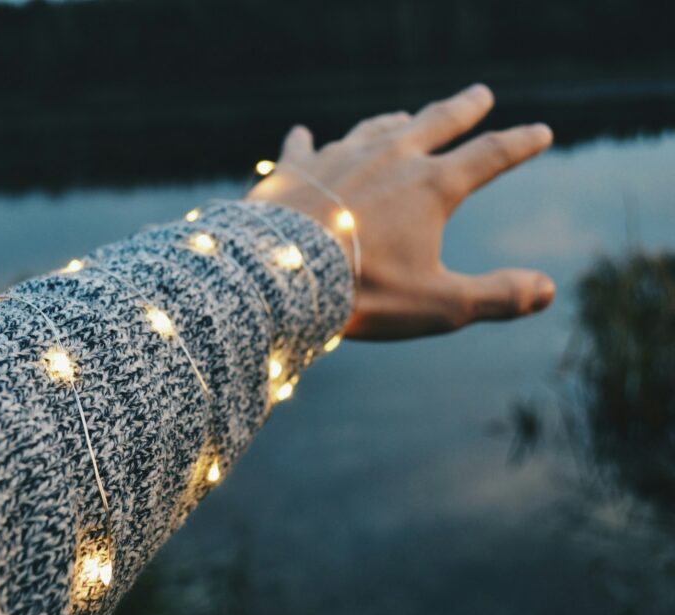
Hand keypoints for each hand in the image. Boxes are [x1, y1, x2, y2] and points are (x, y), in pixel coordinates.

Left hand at [246, 84, 555, 339]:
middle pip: (436, 122)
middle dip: (464, 108)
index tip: (540, 132)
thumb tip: (549, 290)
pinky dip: (306, 141)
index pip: (490, 156)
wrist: (281, 275)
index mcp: (431, 186)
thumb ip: (497, 295)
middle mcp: (389, 158)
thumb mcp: (440, 304)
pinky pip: (302, 147)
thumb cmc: (363, 292)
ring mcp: (339, 157)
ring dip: (395, 121)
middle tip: (480, 94)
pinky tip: (302, 132)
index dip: (520, 144)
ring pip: (375, 128)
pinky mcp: (294, 169)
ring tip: (406, 116)